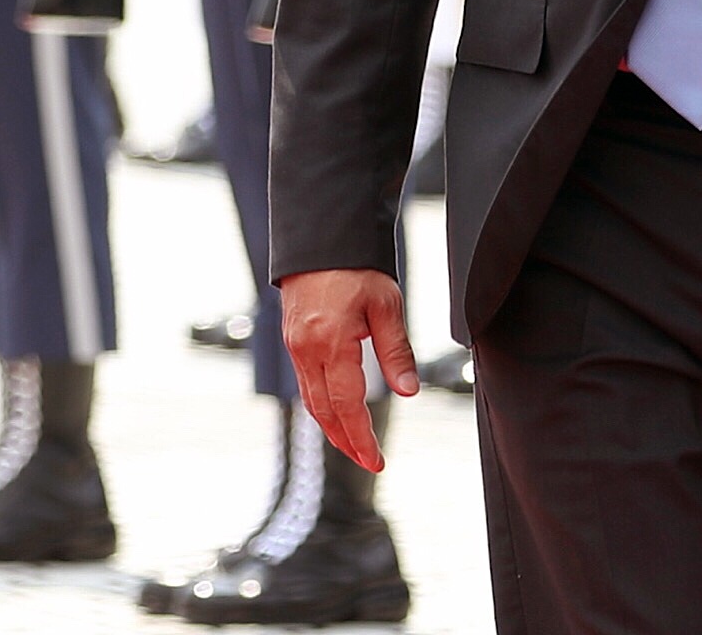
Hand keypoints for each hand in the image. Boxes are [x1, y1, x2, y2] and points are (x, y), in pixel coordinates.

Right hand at [280, 267, 420, 471]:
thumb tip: (408, 392)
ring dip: (331, 428)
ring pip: (311, 400)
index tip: (376, 461)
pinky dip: (321, 405)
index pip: (347, 405)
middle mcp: (306, 348)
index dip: (361, 438)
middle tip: (369, 462)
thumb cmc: (356, 267)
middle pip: (324, 411)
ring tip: (353, 446)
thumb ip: (396, 352)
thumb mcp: (386, 305)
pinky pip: (305, 382)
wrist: (320, 238)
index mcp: (331, 342)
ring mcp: (295, 344)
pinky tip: (335, 413)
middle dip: (346, 441)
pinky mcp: (292, 338)